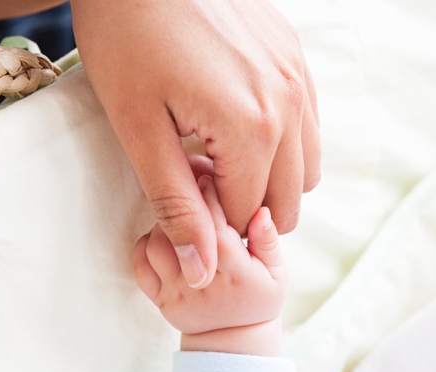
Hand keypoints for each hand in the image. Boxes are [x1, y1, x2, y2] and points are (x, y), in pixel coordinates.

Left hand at [72, 0, 319, 289]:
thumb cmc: (128, 38)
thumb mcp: (139, 129)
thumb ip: (175, 203)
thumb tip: (201, 269)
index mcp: (252, 129)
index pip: (248, 215)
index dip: (212, 226)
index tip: (181, 207)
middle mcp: (290, 105)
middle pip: (287, 200)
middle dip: (244, 208)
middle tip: (197, 185)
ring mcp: (299, 77)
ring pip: (306, 167)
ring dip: (268, 179)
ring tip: (216, 158)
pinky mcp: (295, 56)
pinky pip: (307, 124)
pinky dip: (281, 143)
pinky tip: (236, 126)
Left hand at [133, 175, 286, 355]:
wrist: (231, 342)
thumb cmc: (257, 299)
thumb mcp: (275, 273)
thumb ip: (268, 241)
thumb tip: (261, 211)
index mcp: (234, 270)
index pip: (214, 223)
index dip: (207, 194)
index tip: (207, 176)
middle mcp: (202, 281)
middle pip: (179, 230)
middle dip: (182, 203)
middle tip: (188, 187)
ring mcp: (177, 292)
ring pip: (156, 245)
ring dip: (164, 223)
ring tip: (180, 215)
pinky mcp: (159, 300)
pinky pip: (140, 266)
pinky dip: (146, 245)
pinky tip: (164, 238)